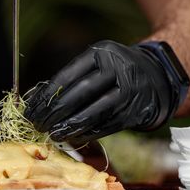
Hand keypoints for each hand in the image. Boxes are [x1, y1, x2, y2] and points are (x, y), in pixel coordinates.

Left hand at [25, 40, 186, 143]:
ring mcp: (130, 90)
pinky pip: (107, 125)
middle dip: (56, 111)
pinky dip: (88, 133)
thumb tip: (40, 100)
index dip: (48, 94)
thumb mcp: (99, 62)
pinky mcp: (136, 111)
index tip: (32, 108)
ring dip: (70, 126)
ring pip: (94, 112)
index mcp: (102, 52)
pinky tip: (73, 137)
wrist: (158, 76)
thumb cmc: (117, 71)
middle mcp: (118, 68)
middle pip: (80, 93)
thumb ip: (74, 78)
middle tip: (38, 124)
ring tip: (52, 134)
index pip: (68, 74)